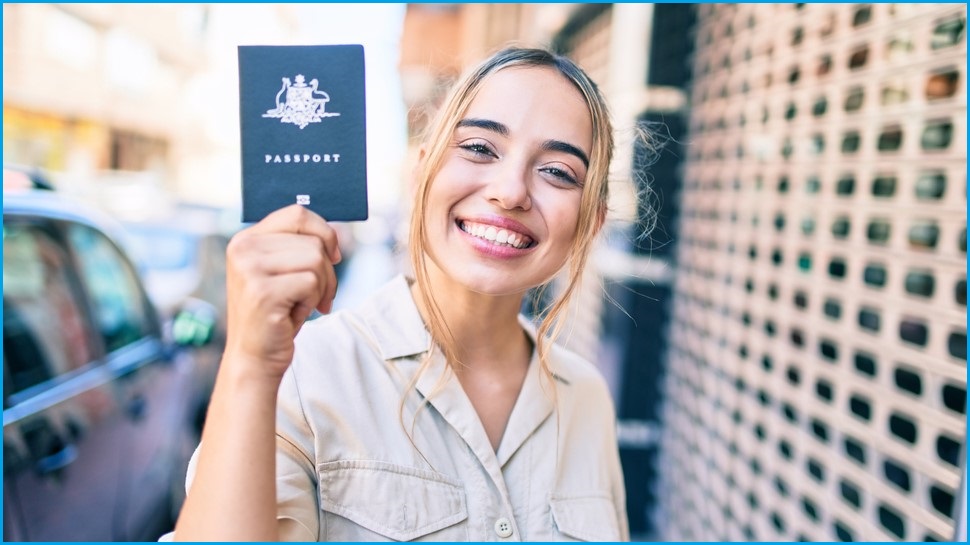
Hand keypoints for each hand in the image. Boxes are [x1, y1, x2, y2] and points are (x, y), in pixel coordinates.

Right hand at [222, 205, 340, 380]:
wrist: (255, 357)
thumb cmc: (275, 314)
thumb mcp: (281, 272)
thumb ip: (296, 246)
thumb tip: (333, 235)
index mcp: (246, 239)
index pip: (297, 213)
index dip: (325, 232)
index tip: (333, 257)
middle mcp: (243, 248)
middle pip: (313, 240)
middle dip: (327, 271)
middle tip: (316, 296)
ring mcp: (250, 269)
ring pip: (316, 259)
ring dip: (321, 287)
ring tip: (303, 304)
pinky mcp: (262, 291)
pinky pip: (311, 282)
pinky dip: (313, 300)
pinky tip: (295, 314)